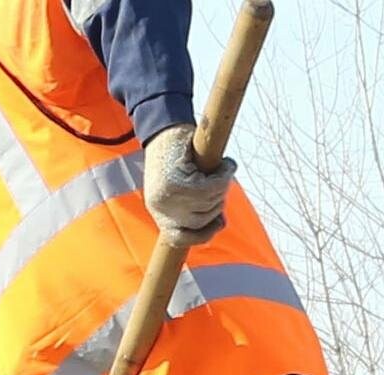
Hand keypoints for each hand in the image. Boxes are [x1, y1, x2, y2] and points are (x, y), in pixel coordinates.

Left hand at [141, 122, 229, 242]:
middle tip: (219, 181)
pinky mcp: (178, 182)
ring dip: (222, 186)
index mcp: (158, 211)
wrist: (164, 127)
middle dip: (217, 201)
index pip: (179, 238)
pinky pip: (213, 188)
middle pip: (202, 221)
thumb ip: (192, 206)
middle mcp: (160, 208)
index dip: (202, 235)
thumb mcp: (177, 185)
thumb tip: (219, 223)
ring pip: (210, 203)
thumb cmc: (174, 155)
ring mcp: (168, 197)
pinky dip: (224, 175)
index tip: (219, 222)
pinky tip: (226, 164)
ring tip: (221, 170)